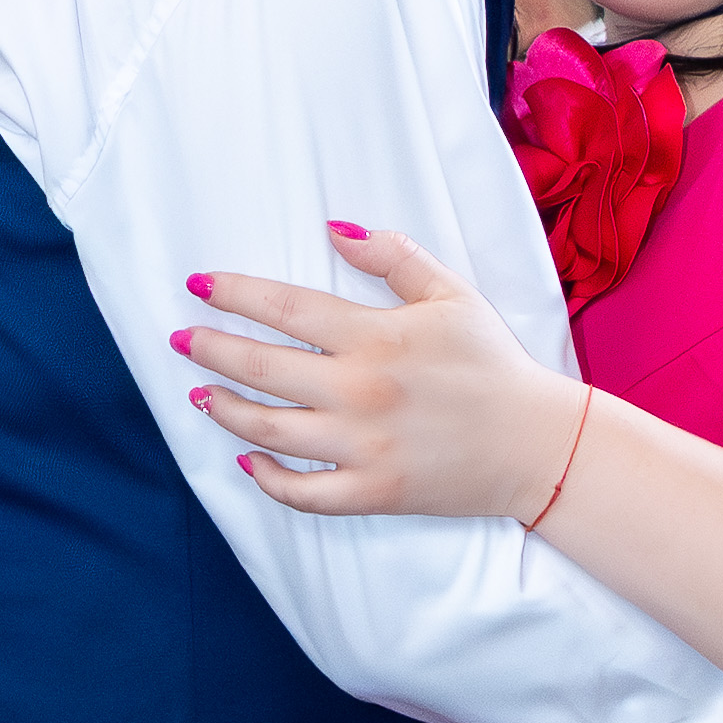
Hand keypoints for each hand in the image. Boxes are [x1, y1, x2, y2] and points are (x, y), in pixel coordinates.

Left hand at [178, 227, 584, 520]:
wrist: (540, 444)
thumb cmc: (494, 365)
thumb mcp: (452, 294)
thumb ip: (392, 258)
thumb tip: (333, 230)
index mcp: (377, 337)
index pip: (286, 309)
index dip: (234, 294)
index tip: (198, 286)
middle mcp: (360, 392)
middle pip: (262, 369)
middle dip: (212, 350)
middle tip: (182, 339)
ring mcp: (363, 448)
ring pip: (269, 431)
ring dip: (226, 410)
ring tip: (202, 396)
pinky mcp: (373, 492)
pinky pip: (302, 492)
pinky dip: (267, 479)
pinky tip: (248, 460)